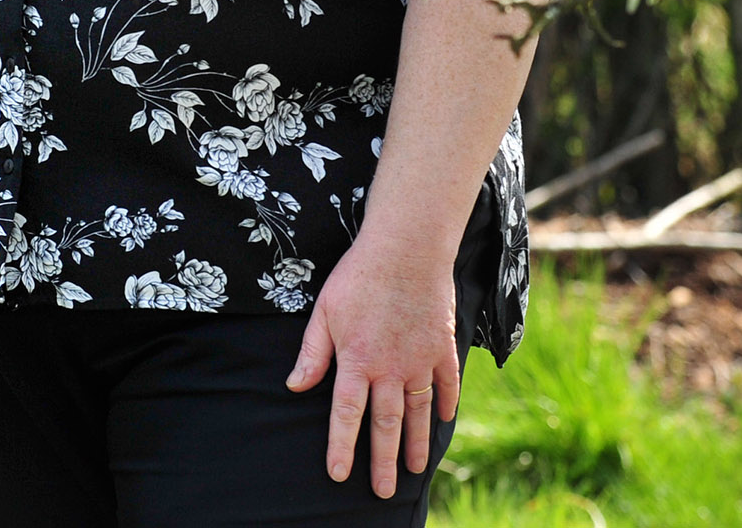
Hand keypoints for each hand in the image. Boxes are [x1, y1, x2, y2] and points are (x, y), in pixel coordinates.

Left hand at [287, 237, 460, 498]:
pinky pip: (447, 384)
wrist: (405, 248)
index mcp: (356, 360)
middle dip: (381, 461)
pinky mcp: (442, 347)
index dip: (340, 446)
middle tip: (381, 492)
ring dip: (415, 443)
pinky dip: (446, 404)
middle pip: (385, 424)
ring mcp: (420, 360)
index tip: (337, 474)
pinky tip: (444, 421)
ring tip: (412, 471)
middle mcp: (389, 368)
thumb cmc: (357, 276)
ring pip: (418, 412)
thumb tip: (295, 386)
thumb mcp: (324, 312)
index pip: (345, 414)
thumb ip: (312, 353)